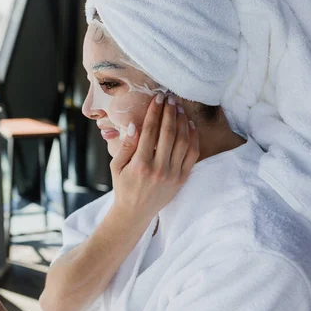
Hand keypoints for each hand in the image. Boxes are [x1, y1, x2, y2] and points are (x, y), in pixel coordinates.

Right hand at [109, 94, 198, 225]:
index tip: (157, 98)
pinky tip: (189, 125)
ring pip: (183, 141)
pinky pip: (192, 154)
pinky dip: (193, 137)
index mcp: (140, 164)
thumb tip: (134, 124)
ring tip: (179, 108)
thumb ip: (126, 145)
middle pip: (169, 132)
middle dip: (170, 112)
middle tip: (170, 98)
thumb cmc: (123, 186)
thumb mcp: (116, 166)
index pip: (150, 131)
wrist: (135, 212)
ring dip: (182, 121)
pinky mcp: (182, 178)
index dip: (155, 112)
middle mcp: (159, 168)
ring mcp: (173, 174)